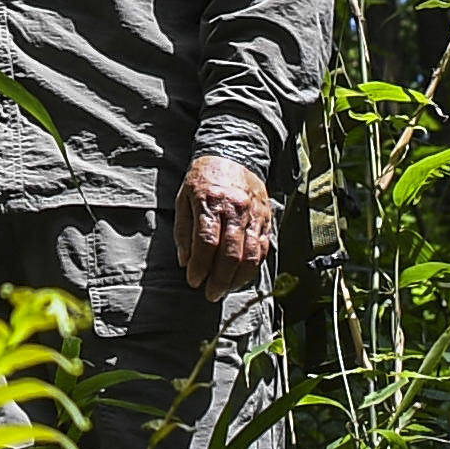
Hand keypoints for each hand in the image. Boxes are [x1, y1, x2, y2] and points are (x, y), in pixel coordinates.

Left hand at [177, 152, 277, 291]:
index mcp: (211, 201)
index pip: (207, 242)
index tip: (194, 281)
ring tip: (225, 289)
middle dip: (219, 279)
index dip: (200, 266)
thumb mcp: (183, 199)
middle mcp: (235, 208)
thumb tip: (185, 262)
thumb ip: (184, 231)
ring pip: (250, 254)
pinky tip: (241, 277)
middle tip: (210, 293)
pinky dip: (253, 267)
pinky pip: (263, 248)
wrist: (233, 154)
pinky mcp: (266, 218)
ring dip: (237, 278)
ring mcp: (254, 213)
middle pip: (231, 253)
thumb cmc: (203, 179)